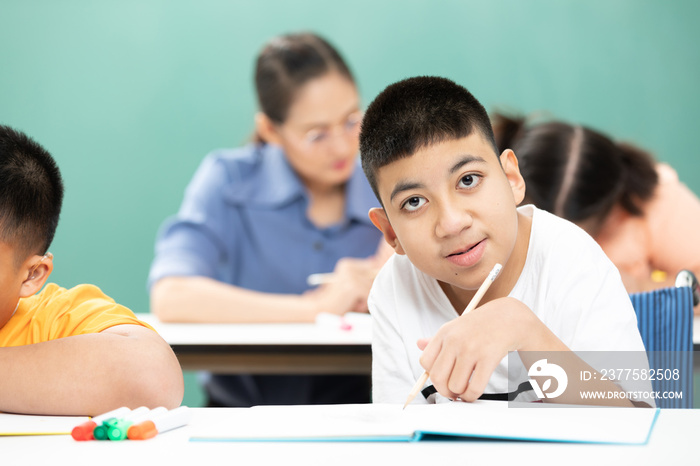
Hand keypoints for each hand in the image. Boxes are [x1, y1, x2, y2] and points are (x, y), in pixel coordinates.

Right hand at [303, 257, 377, 315]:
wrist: (321, 309)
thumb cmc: (337, 300)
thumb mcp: (350, 284)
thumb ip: (363, 276)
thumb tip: (378, 267)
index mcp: (347, 264)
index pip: (372, 267)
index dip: (370, 281)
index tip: (358, 291)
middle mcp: (349, 266)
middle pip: (374, 277)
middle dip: (367, 290)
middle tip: (354, 298)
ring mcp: (351, 276)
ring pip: (372, 287)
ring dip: (365, 298)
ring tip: (352, 302)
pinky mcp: (353, 286)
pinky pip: (369, 295)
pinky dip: (363, 303)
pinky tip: (353, 305)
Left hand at [417, 297, 539, 401]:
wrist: (509, 317)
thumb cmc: (481, 325)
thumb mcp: (456, 326)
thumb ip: (437, 339)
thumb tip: (419, 344)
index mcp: (444, 332)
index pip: (425, 362)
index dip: (432, 375)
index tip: (442, 380)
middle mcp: (455, 340)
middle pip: (437, 377)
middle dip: (444, 391)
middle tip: (451, 393)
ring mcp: (471, 349)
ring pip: (455, 386)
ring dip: (459, 395)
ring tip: (464, 392)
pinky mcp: (488, 358)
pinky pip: (474, 388)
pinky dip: (471, 396)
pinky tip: (473, 393)